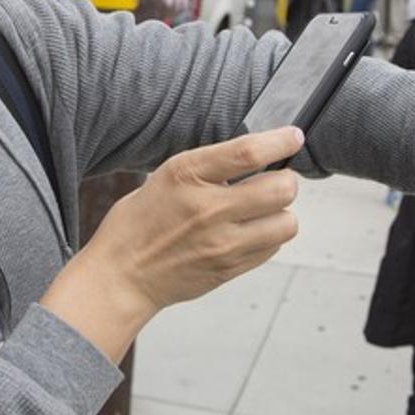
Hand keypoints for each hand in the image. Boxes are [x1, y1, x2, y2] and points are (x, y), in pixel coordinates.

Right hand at [40, 127, 303, 360]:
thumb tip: (256, 157)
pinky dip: (269, 237)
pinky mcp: (229, 269)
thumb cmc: (138, 223)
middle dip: (286, 180)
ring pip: (286, 222)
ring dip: (281, 213)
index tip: (293, 137)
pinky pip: (272, 247)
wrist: (121, 277)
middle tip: (275, 180)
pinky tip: (249, 232)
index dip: (280, 141)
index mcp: (186, 175)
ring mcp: (221, 243)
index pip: (249, 152)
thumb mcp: (165, 178)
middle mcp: (208, 208)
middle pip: (281, 188)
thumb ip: (208, 169)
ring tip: (262, 211)